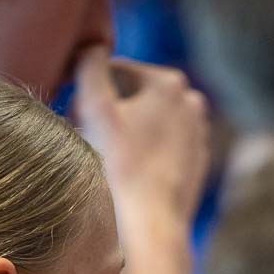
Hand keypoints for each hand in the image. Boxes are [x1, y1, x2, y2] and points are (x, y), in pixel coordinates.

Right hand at [75, 47, 210, 231]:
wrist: (150, 226)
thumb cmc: (120, 168)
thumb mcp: (94, 107)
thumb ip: (89, 65)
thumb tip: (91, 48)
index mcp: (169, 81)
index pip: (114, 73)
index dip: (88, 92)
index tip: (74, 119)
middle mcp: (191, 102)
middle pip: (134, 98)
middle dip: (109, 114)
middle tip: (86, 140)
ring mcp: (198, 135)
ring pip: (148, 124)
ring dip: (125, 134)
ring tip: (107, 160)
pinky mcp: (196, 165)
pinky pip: (160, 151)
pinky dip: (143, 156)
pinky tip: (128, 177)